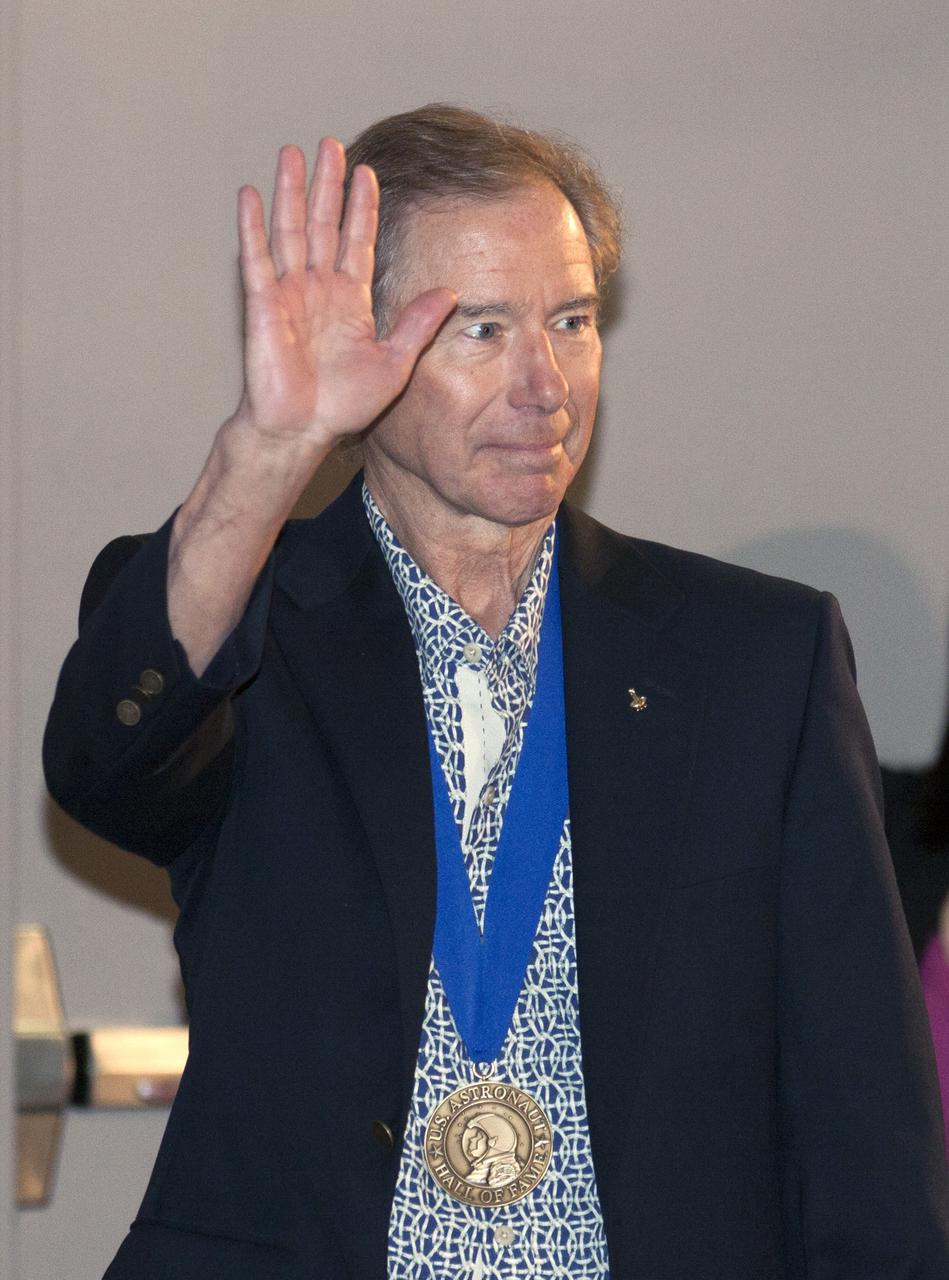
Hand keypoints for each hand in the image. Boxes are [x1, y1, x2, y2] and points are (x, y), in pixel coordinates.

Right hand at [234, 139, 454, 452]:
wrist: (302, 430)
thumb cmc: (343, 405)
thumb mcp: (393, 362)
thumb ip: (416, 325)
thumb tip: (450, 292)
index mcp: (349, 300)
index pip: (357, 241)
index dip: (362, 207)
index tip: (367, 173)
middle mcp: (318, 288)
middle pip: (322, 224)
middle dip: (326, 184)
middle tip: (330, 143)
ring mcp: (289, 293)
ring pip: (290, 230)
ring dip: (290, 191)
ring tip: (293, 152)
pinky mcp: (263, 304)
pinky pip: (257, 259)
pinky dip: (253, 226)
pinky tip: (252, 194)